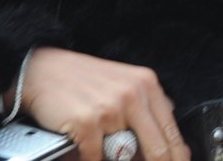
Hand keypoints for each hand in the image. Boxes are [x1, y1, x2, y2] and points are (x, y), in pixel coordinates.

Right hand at [18, 47, 189, 160]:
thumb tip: (171, 142)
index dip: (179, 157)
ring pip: (125, 157)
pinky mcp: (88, 122)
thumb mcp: (125, 84)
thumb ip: (147, 109)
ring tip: (107, 148)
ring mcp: (111, 109)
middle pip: (158, 149)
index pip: (172, 132)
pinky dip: (90, 160)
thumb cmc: (82, 81)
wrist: (43, 70)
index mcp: (147, 85)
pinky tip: (84, 151)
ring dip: (116, 159)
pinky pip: (96, 158)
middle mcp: (133, 94)